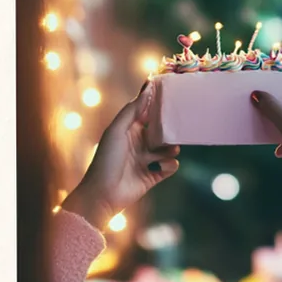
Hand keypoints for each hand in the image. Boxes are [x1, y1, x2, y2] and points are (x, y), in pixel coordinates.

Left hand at [62, 82, 179, 230]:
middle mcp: (139, 143)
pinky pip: (170, 166)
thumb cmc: (106, 159)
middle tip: (178, 124)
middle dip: (170, 128)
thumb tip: (147, 87)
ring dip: (172, 148)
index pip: (147, 113)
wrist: (103, 194)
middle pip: (161, 131)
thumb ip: (133, 110)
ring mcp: (147, 160)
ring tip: (170, 149)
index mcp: (129, 130)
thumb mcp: (117, 130)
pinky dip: (169, 165)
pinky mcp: (153, 176)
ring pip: (169, 148)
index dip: (158, 105)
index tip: (172, 94)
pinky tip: (161, 167)